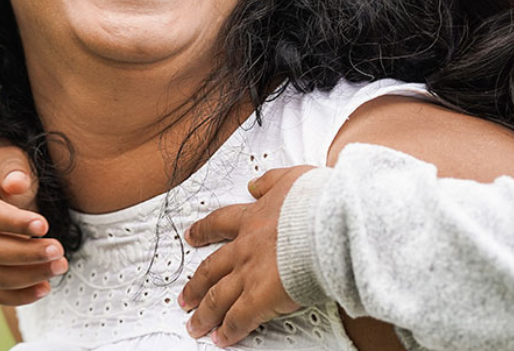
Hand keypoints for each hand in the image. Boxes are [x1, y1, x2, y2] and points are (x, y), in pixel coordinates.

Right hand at [0, 140, 66, 304]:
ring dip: (29, 275)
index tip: (44, 225)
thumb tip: (16, 184)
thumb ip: (14, 168)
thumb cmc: (9, 168)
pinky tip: (46, 288)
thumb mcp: (11, 157)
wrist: (4, 181)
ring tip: (61, 266)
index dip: (13, 223)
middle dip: (26, 254)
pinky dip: (20, 295)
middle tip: (59, 250)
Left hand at [179, 166, 314, 345]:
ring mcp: (249, 274)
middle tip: (185, 296)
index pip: (220, 224)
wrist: (328, 223)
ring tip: (195, 324)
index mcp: (253, 218)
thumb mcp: (291, 179)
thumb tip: (255, 184)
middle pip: (210, 268)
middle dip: (195, 285)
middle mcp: (245, 247)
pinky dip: (228, 331)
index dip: (203, 231)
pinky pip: (238, 319)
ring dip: (204, 313)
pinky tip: (221, 339)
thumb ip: (270, 182)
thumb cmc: (317, 202)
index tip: (192, 236)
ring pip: (217, 297)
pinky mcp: (260, 298)